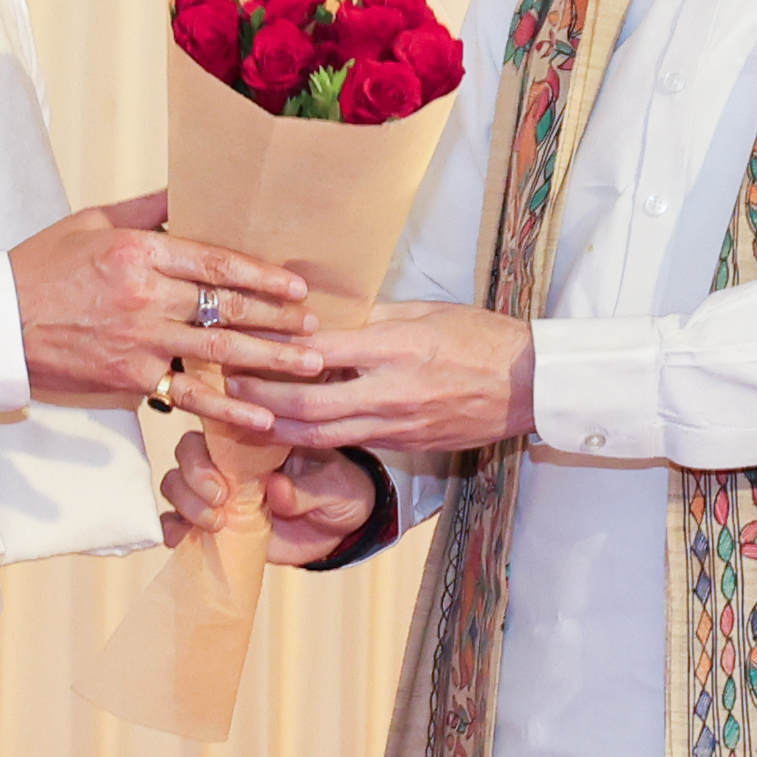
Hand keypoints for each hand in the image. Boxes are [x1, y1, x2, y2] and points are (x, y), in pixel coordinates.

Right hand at [11, 190, 319, 412]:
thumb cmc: (40, 266)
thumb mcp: (91, 222)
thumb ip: (147, 208)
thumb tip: (191, 187)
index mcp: (138, 252)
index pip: (215, 261)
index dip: (261, 274)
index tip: (296, 285)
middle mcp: (145, 296)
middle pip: (226, 307)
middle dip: (278, 319)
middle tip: (318, 328)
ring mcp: (139, 341)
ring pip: (218, 352)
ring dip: (269, 361)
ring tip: (309, 368)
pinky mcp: (129, 379)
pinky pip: (189, 396)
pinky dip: (227, 410)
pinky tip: (262, 419)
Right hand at [157, 428, 377, 566]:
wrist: (343, 529)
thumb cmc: (341, 493)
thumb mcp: (338, 488)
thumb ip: (309, 490)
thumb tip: (276, 491)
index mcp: (260, 438)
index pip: (220, 424)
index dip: (213, 441)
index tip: (227, 474)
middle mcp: (232, 460)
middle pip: (188, 453)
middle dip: (194, 475)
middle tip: (220, 499)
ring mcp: (219, 491)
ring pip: (176, 483)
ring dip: (185, 502)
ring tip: (214, 523)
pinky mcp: (214, 522)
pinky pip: (177, 520)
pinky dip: (172, 527)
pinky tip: (179, 539)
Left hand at [227, 300, 534, 455]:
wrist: (530, 385)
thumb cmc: (481, 337)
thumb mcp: (427, 311)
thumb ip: (374, 314)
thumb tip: (324, 311)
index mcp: (397, 347)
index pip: (319, 350)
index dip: (274, 348)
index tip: (243, 337)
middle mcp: (391, 391)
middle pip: (307, 404)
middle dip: (260, 396)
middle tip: (227, 382)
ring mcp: (397, 425)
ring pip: (320, 434)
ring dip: (276, 426)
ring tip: (243, 413)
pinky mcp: (404, 445)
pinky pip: (347, 443)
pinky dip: (312, 438)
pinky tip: (288, 428)